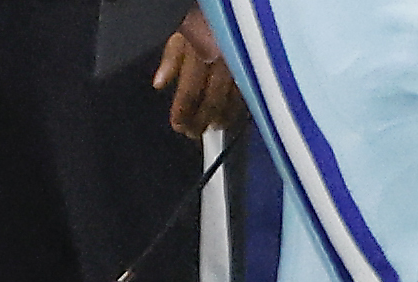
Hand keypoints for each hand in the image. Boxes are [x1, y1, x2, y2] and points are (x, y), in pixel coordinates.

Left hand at [153, 9, 240, 137]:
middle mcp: (223, 64)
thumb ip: (171, 57)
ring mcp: (242, 70)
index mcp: (201, 54)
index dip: (182, 114)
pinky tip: (232, 116)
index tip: (178, 126)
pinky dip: (238, 110)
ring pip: (233, 105)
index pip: (189, 93)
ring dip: (221, 120)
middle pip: (211, 104)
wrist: (239, 9)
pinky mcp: (257, 72)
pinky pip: (247, 97)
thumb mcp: (183, 31)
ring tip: (212, 127)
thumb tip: (160, 83)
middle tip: (192, 133)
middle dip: (200, 122)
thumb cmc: (208, 18)